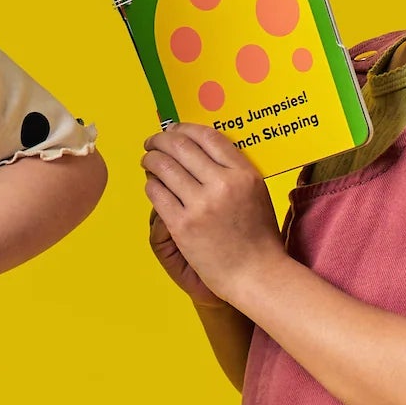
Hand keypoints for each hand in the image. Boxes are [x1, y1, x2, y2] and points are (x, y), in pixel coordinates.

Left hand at [140, 126, 283, 306]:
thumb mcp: (256, 193)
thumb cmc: (257, 237)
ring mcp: (200, 205)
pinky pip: (157, 194)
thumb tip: (202, 149)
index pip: (207, 137)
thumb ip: (234, 170)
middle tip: (152, 143)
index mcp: (243, 173)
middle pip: (181, 147)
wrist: (255, 275)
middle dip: (160, 140)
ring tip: (148, 161)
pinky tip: (152, 185)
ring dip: (151, 160)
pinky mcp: (183, 226)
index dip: (184, 129)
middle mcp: (222, 184)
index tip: (173, 130)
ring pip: (163, 168)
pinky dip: (151, 185)